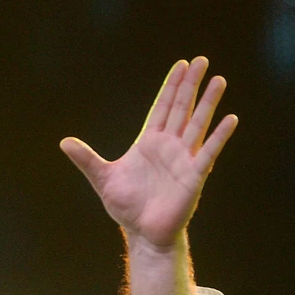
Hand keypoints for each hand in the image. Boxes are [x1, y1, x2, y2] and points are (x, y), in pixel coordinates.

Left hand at [60, 57, 237, 249]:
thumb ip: (86, 159)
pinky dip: (219, 136)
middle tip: (201, 60)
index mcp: (149, 143)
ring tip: (219, 80)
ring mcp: (183, 159)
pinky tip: (230, 119)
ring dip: (208, 103)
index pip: (162, 108)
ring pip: (197, 124)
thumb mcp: (102, 178)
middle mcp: (169, 146)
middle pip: (181, 109)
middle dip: (190, 85)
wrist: (143, 233)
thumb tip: (63, 142)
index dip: (171, 86)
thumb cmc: (127, 206)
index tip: (182, 65)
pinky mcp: (193, 176)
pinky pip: (208, 152)